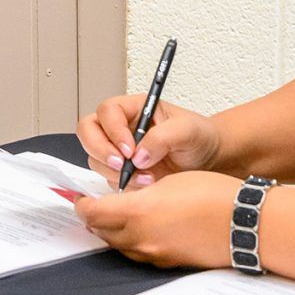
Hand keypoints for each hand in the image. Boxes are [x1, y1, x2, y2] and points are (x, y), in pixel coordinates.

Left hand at [66, 171, 241, 268]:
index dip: (82, 205)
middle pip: (101, 231)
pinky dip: (132, 243)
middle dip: (94, 218)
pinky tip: (142, 231)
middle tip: (94, 206)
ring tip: (117, 218)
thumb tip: (124, 199)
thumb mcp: (170, 181)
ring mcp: (154, 254)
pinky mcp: (168, 263)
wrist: (243, 222)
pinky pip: (139, 254)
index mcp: (138, 212)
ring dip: (112, 232)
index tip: (81, 199)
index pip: (93, 213)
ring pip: (118, 246)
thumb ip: (139, 192)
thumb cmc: (212, 194)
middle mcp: (141, 237)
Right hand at [76, 95, 222, 184]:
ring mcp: (117, 151)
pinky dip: (122, 185)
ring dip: (115, 172)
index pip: (107, 111)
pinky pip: (107, 179)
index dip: (113, 130)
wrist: (207, 160)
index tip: (130, 150)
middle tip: (123, 166)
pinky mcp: (120, 172)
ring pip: (94, 158)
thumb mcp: (188, 131)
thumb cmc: (198, 137)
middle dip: (100, 150)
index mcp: (133, 108)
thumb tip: (138, 155)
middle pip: (88, 131)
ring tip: (146, 178)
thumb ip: (163, 137)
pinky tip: (145, 185)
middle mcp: (120, 127)